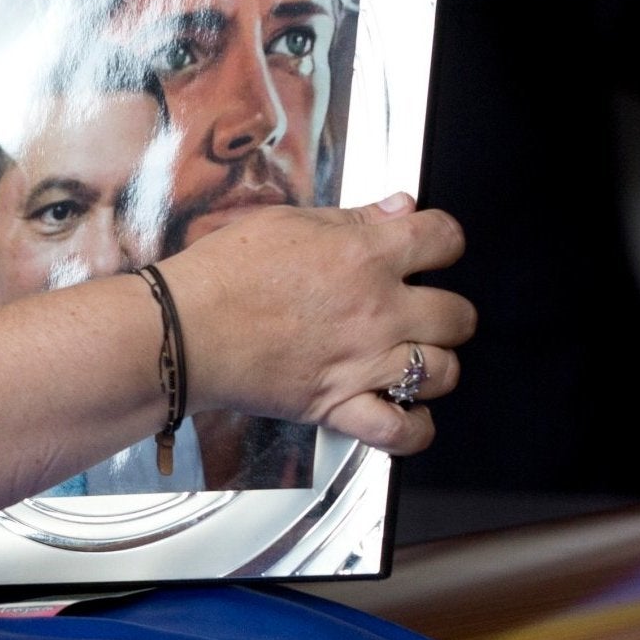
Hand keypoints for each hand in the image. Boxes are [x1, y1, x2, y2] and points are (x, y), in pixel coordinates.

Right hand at [162, 193, 474, 456]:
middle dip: (448, 311)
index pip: (445, 239)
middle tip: (424, 311)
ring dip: (434, 366)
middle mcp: (377, 310)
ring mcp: (363, 362)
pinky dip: (412, 429)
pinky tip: (404, 414)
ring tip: (413, 361)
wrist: (180, 329)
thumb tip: (397, 208)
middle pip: (459, 314)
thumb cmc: (221, 276)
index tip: (434, 248)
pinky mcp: (338, 405)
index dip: (444, 241)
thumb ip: (352, 219)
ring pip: (443, 371)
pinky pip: (401, 430)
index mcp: (367, 255)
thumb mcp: (287, 223)